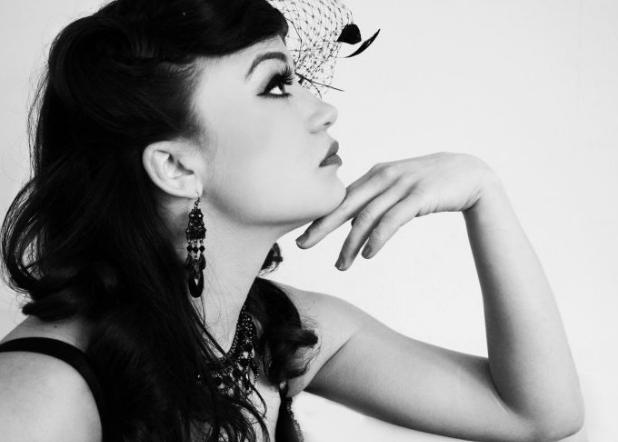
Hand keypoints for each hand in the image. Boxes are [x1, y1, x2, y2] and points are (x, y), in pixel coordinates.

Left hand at [295, 152, 499, 269]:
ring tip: (341, 265)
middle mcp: (384, 176)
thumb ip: (375, 198)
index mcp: (375, 174)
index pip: (341, 197)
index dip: (320, 216)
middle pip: (345, 204)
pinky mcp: (419, 196)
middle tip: (302, 246)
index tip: (301, 233)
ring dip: (350, 243)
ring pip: (366, 216)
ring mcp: (402, 185)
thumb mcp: (398, 186)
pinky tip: (367, 254)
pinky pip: (392, 219)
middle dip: (322, 226)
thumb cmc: (430, 183)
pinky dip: (377, 238)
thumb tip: (351, 220)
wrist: (470, 174)